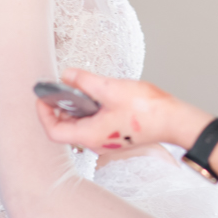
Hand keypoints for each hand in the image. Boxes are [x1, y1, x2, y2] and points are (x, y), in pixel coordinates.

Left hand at [37, 68, 210, 152]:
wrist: (175, 120)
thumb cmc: (147, 110)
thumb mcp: (110, 88)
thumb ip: (84, 81)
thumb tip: (66, 75)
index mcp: (89, 135)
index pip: (54, 130)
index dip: (43, 113)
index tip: (42, 97)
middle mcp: (96, 142)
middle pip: (67, 129)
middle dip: (60, 109)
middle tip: (60, 91)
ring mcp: (108, 141)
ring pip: (82, 127)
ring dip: (77, 109)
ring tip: (80, 91)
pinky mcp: (118, 136)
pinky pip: (96, 125)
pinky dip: (91, 112)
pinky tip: (101, 97)